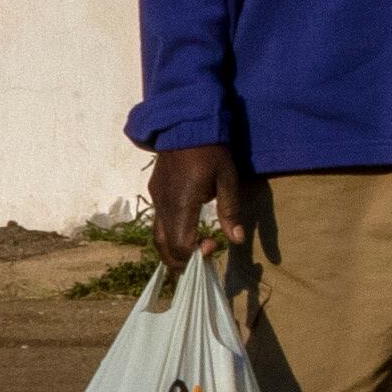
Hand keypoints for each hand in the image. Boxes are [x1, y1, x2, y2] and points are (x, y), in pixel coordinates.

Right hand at [149, 144, 243, 266]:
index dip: (195, 254)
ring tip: (189, 258)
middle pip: (163, 245)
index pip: (180, 243)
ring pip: (156, 235)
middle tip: (198, 266)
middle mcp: (163, 204)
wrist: (185, 124)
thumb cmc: (211, 150)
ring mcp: (156, 197)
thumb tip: (236, 240)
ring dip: (170, 251)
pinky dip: (166, 235)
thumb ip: (230, 210)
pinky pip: (157, 220)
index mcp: (182, 203)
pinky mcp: (155, 191)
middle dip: (179, 261)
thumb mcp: (228, 179)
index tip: (213, 246)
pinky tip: (182, 234)